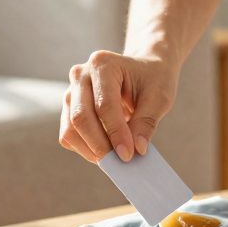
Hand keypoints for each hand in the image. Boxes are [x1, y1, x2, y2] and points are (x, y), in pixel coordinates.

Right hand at [58, 50, 179, 162]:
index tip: (128, 154)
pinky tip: (106, 151)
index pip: (104, 105)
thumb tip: (136, 149)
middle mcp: (81, 75)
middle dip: (100, 145)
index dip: (116, 133)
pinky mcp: (69, 108)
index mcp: (103, 64)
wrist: (144, 70)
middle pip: (81, 117)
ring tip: (115, 159)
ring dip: (91, 149)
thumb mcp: (159, 97)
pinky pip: (68, 135)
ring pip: (70, 129)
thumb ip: (146, 122)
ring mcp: (71, 91)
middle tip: (121, 162)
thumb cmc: (153, 79)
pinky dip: (85, 148)